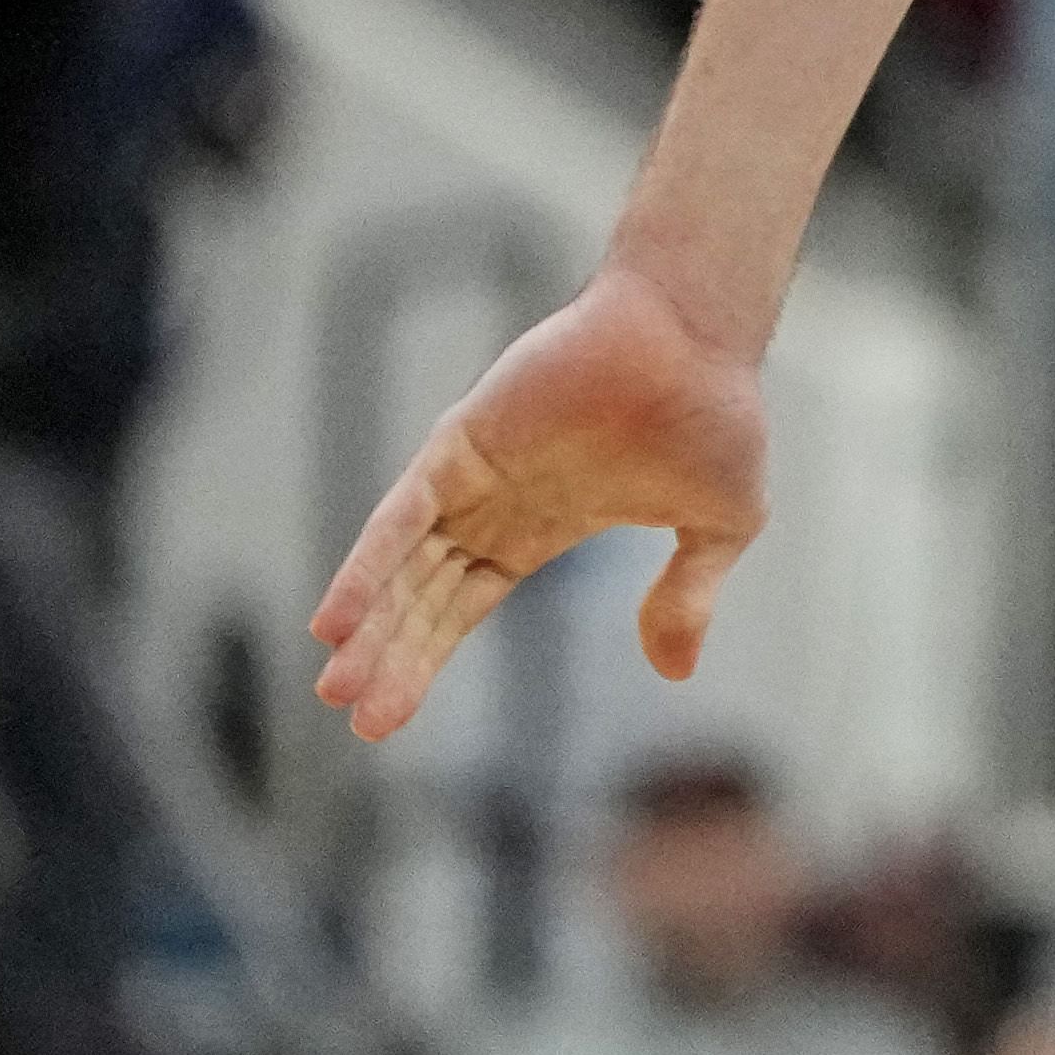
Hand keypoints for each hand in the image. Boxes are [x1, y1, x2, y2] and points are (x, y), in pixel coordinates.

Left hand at [312, 265, 769, 737]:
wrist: (698, 334)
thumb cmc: (716, 412)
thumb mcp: (717, 526)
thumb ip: (687, 597)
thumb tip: (673, 673)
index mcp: (541, 526)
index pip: (462, 606)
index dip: (425, 659)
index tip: (384, 720)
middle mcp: (493, 505)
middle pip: (425, 597)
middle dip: (391, 657)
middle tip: (356, 716)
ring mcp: (473, 475)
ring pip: (404, 564)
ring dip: (369, 622)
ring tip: (336, 686)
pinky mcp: (461, 444)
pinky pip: (403, 515)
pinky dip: (368, 564)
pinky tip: (339, 616)